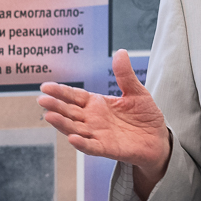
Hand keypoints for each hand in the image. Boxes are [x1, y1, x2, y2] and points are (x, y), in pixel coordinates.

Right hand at [39, 49, 172, 198]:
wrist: (158, 140)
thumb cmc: (145, 116)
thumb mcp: (136, 92)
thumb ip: (125, 75)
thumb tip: (120, 52)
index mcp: (96, 104)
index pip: (74, 96)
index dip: (60, 92)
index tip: (45, 86)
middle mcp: (93, 119)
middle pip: (70, 112)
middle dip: (56, 106)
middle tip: (42, 100)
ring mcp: (98, 135)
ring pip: (76, 129)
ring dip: (63, 124)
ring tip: (50, 117)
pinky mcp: (108, 149)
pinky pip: (92, 147)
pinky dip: (83, 144)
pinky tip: (73, 138)